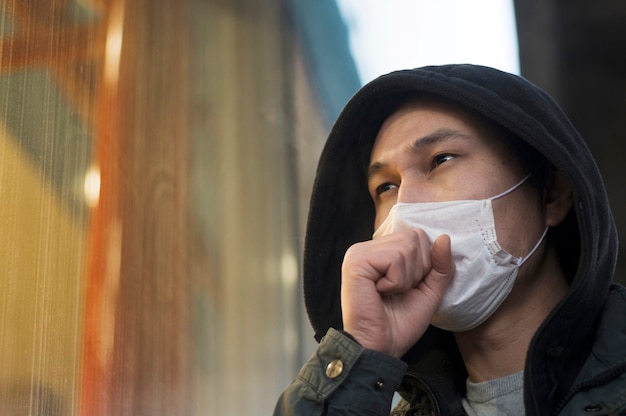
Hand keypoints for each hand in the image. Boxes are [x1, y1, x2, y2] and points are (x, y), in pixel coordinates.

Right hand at [341, 229, 453, 357]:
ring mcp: (359, 252)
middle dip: (417, 270)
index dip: (423, 264)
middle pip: (414, 237)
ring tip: (388, 293)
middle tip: (398, 292)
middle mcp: (367, 247)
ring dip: (406, 278)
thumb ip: (440, 265)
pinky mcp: (356, 261)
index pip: (417, 236)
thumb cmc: (399, 324)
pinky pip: (395, 258)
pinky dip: (396, 281)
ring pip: (407, 246)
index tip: (406, 288)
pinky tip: (380, 293)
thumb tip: (445, 238)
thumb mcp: (429, 291)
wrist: (380, 348)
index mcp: (380, 252)